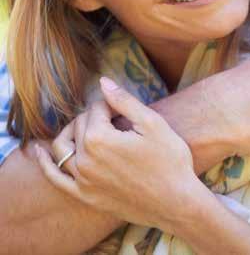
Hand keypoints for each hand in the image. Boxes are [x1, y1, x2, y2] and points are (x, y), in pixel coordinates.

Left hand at [36, 78, 203, 233]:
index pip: (96, 108)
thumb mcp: (152, 124)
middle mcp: (85, 159)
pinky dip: (46, 163)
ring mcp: (82, 180)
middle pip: (80, 124)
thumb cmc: (169, 160)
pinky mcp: (85, 195)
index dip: (113, 104)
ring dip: (72, 131)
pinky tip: (40, 151)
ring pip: (63, 147)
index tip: (128, 111)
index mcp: (100, 138)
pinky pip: (56, 178)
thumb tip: (103, 81)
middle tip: (118, 120)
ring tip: (87, 127)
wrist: (176, 201)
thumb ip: (124, 101)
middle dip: (96, 116)